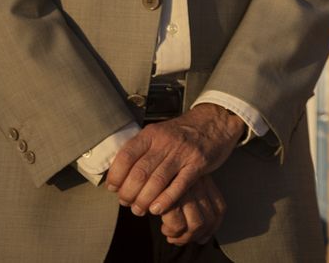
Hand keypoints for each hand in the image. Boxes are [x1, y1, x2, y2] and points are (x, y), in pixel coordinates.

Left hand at [106, 103, 243, 217]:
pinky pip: (179, 186)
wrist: (215, 120)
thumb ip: (140, 150)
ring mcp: (182, 152)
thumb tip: (118, 174)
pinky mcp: (198, 164)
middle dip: (129, 193)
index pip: (126, 156)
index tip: (113, 188)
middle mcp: (165, 142)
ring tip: (139, 209)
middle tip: (127, 202)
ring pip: (157, 181)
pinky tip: (157, 209)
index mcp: (151, 134)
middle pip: (140, 173)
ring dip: (144, 200)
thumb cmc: (183, 132)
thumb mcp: (159, 132)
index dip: (116, 176)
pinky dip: (166, 200)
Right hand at [156, 174, 226, 246]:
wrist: (143, 158)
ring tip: (170, 233)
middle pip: (209, 220)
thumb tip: (204, 238)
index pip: (219, 210)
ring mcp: (185, 189)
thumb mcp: (181, 182)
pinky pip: (178, 223)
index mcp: (205, 181)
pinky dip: (172, 231)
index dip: (212, 228)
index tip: (201, 237)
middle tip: (179, 238)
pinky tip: (163, 226)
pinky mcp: (170, 196)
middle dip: (194, 236)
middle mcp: (199, 184)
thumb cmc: (161, 174)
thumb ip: (193, 203)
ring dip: (183, 236)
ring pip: (196, 224)